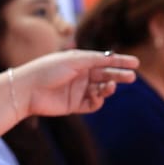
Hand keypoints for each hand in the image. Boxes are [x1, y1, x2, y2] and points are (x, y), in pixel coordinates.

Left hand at [16, 50, 137, 116]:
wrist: (27, 89)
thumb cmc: (48, 69)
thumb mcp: (74, 60)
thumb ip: (94, 60)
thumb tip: (112, 58)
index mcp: (80, 61)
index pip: (104, 61)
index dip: (120, 61)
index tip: (135, 63)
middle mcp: (81, 75)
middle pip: (105, 75)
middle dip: (118, 75)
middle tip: (131, 77)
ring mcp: (78, 91)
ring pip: (100, 90)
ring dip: (108, 88)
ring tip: (110, 87)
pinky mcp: (74, 106)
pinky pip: (92, 104)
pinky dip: (98, 101)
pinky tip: (97, 96)